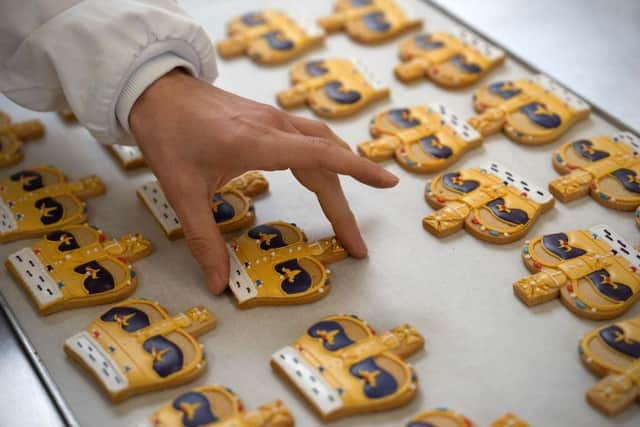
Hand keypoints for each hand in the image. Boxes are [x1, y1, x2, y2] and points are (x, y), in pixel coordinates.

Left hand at [129, 70, 397, 293]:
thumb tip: (219, 283)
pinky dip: (325, 159)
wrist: (156, 89)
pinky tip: (322, 175)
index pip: (321, 156)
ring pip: (321, 146)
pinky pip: (309, 138)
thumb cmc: (167, 134)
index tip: (388, 183)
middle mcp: (274, 128)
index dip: (358, 171)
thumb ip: (202, 238)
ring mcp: (273, 119)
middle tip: (355, 244)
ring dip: (340, 177)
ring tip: (346, 214)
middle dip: (345, 205)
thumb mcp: (180, 191)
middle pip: (326, 162)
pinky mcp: (268, 119)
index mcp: (257, 143)